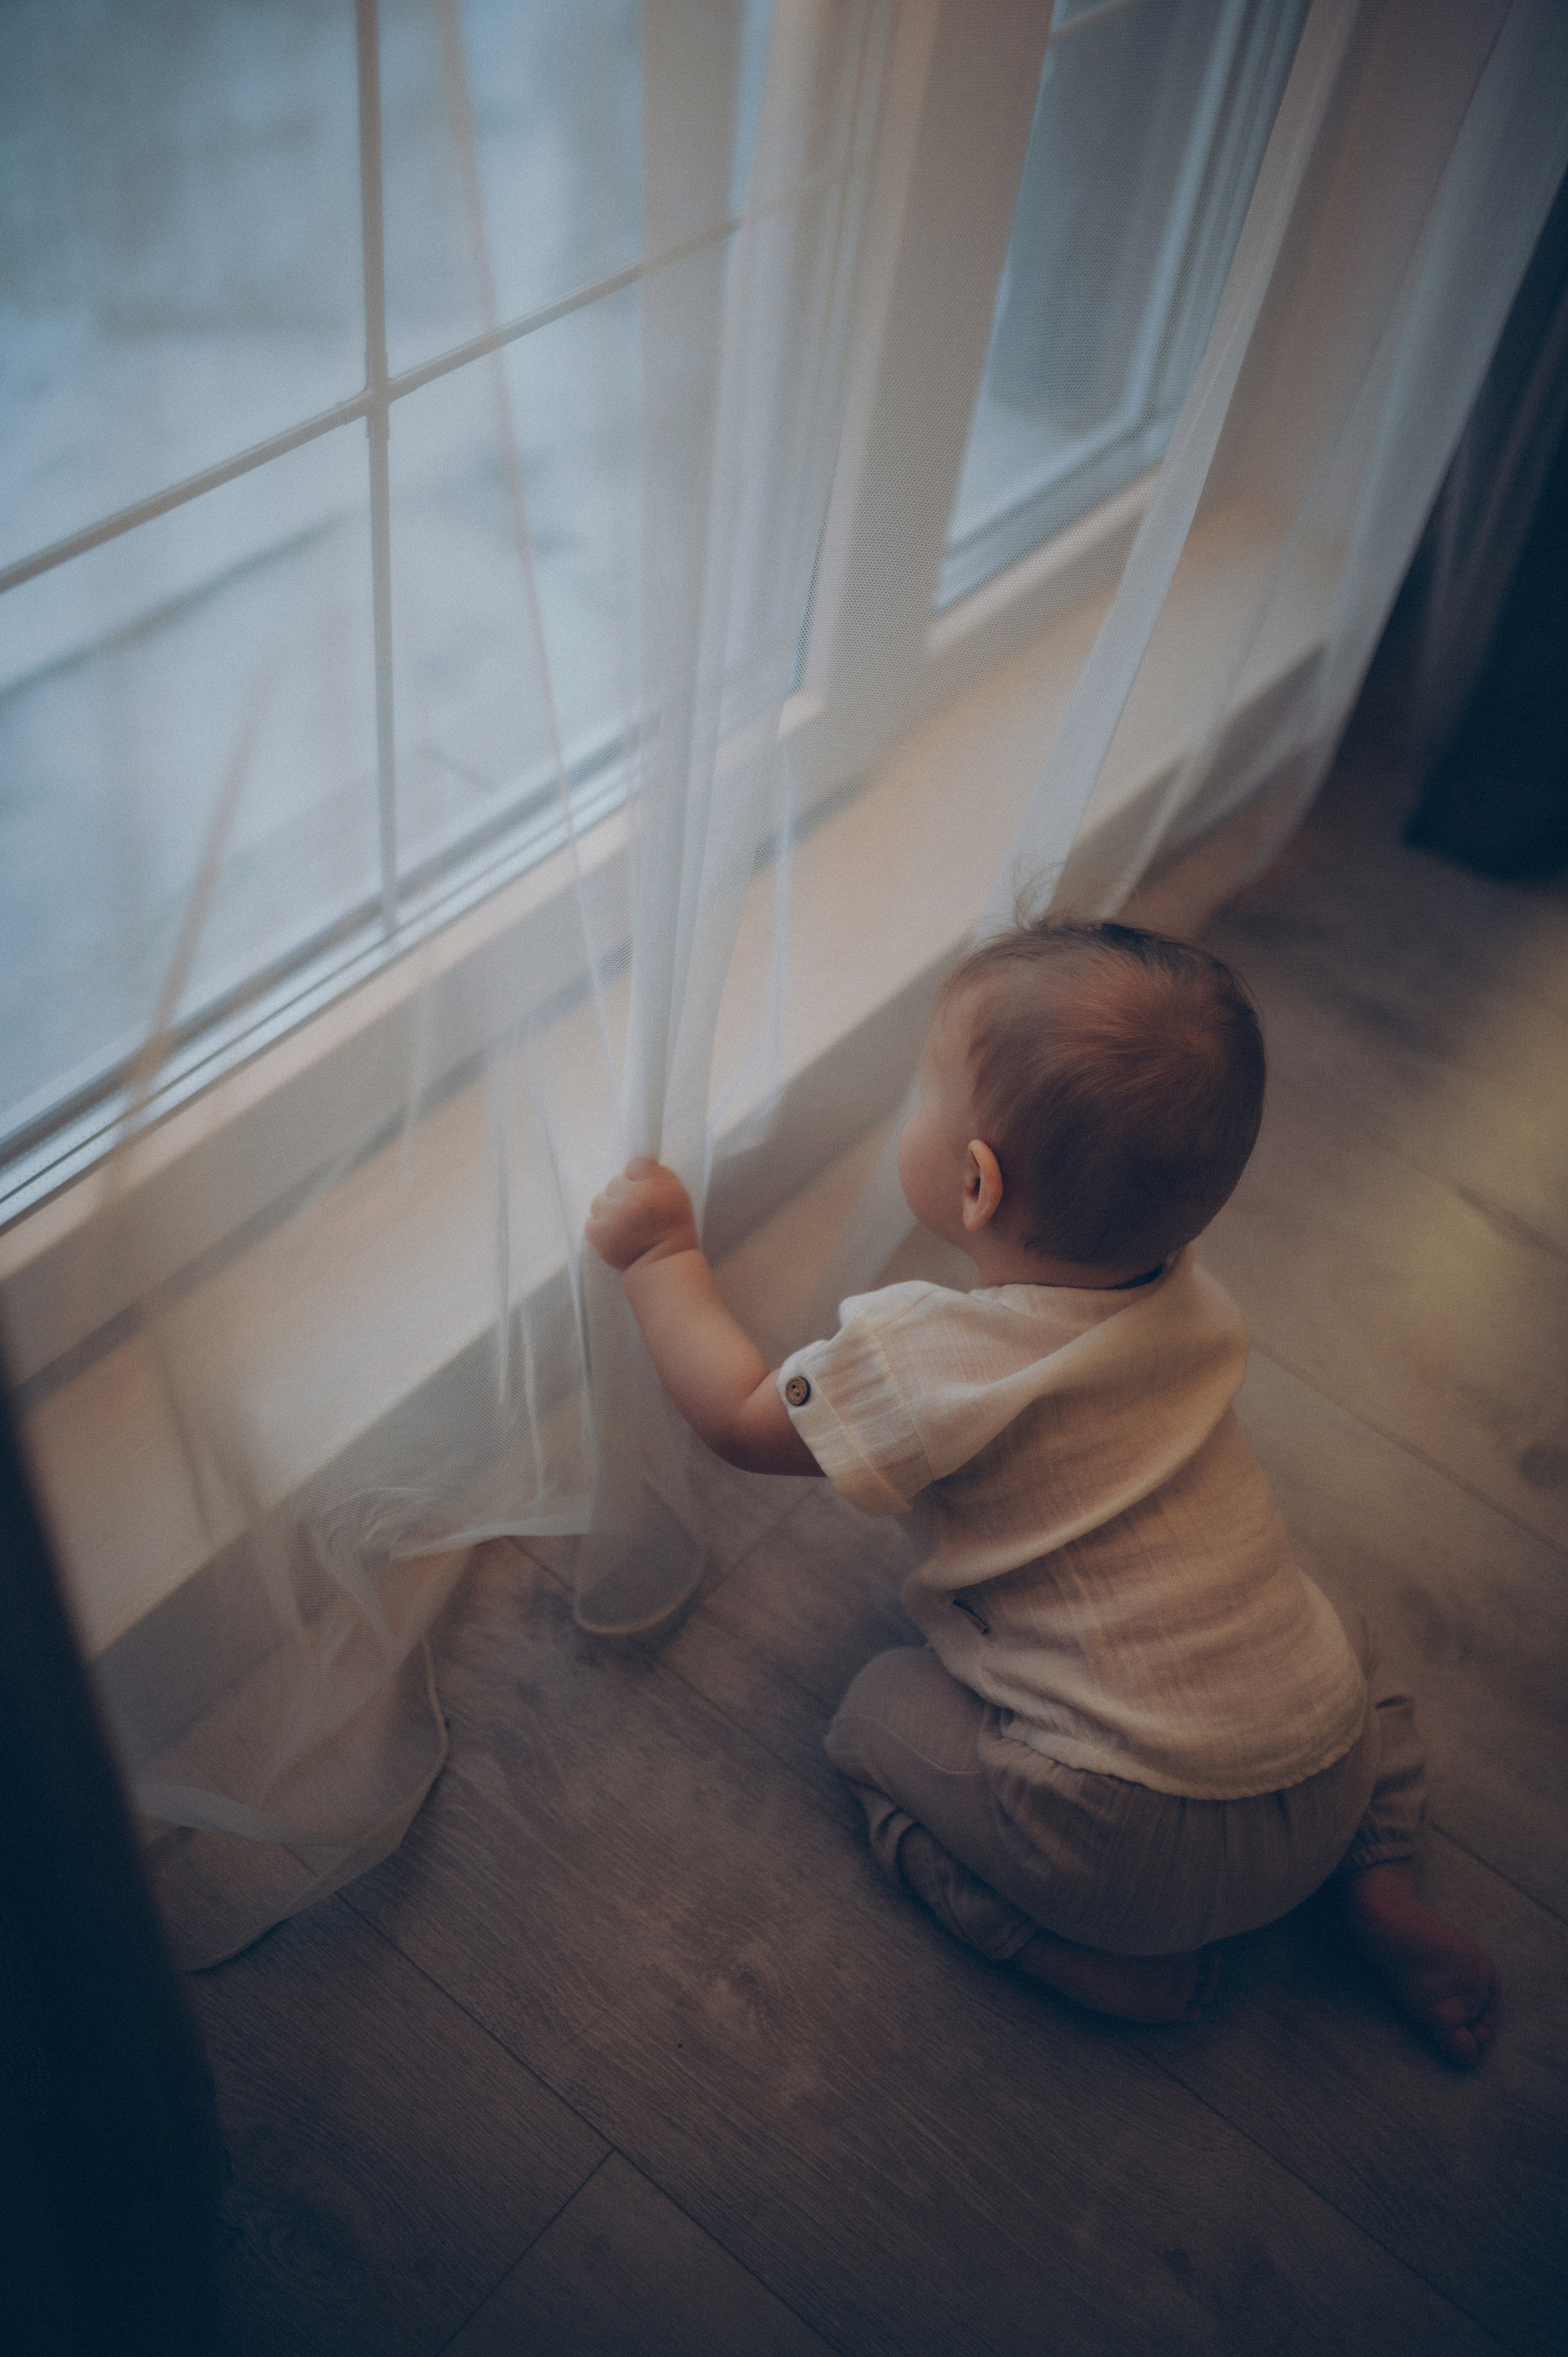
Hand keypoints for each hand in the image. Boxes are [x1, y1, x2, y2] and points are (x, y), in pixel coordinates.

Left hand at [585, 1157, 700, 1272]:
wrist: (662, 1263)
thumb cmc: (672, 1228)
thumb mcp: (678, 1193)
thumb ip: (659, 1174)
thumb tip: (635, 1166)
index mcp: (655, 1186)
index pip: (635, 1164)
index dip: (638, 1178)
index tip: (644, 1191)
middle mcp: (632, 1198)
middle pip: (615, 1182)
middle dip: (623, 1195)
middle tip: (636, 1214)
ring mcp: (613, 1215)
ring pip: (600, 1200)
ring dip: (609, 1211)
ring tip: (625, 1226)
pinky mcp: (598, 1232)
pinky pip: (592, 1220)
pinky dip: (601, 1228)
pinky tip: (616, 1236)